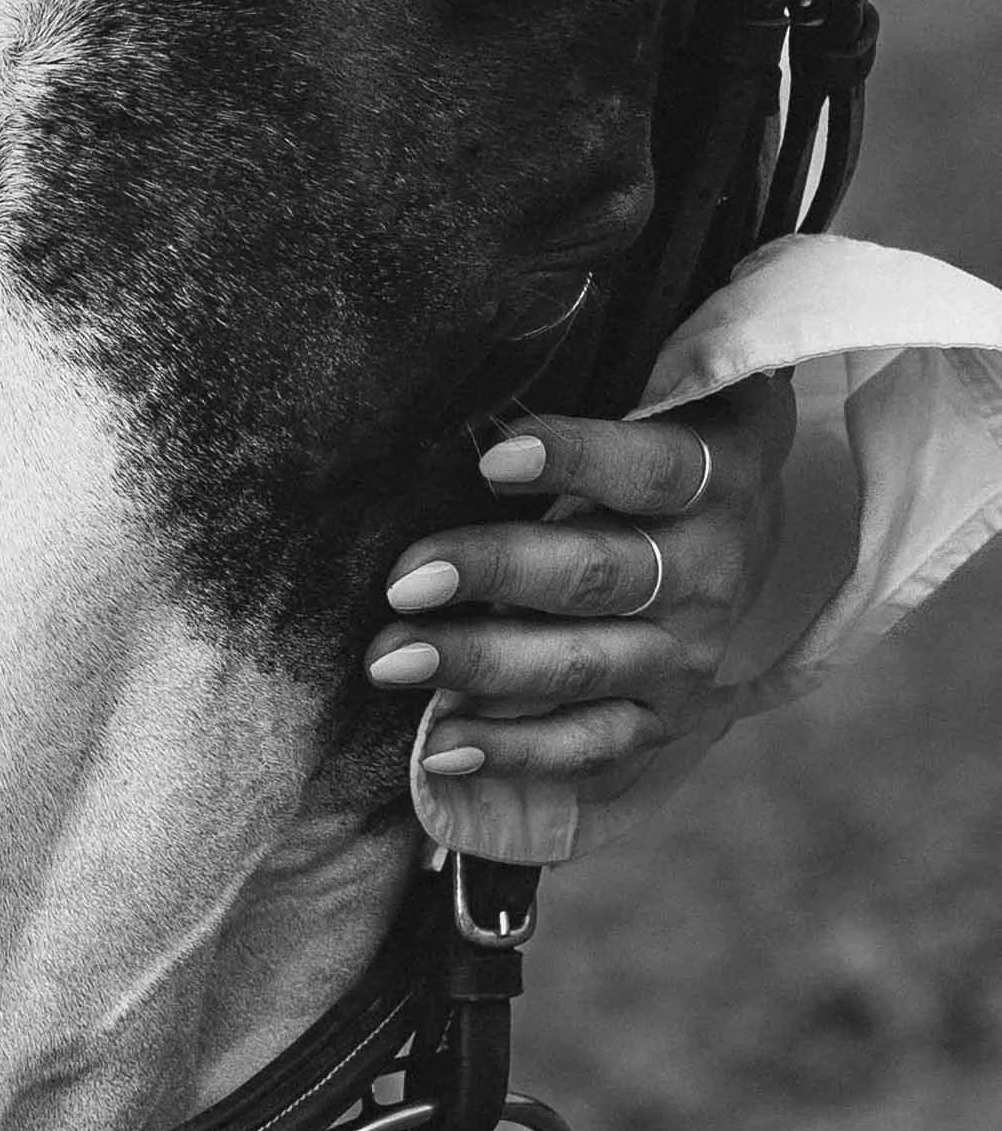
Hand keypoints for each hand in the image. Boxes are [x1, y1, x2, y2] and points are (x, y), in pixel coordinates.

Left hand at [365, 371, 793, 790]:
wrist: (740, 541)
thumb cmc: (655, 453)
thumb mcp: (660, 403)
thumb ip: (606, 385)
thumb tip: (475, 380)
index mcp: (719, 473)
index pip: (651, 467)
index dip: (576, 459)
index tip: (489, 457)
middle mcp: (713, 569)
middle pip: (598, 575)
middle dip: (493, 574)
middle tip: (402, 580)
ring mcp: (690, 652)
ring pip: (582, 665)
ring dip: (481, 665)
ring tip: (390, 661)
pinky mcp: (667, 716)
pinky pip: (590, 743)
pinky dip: (514, 750)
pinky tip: (439, 745)